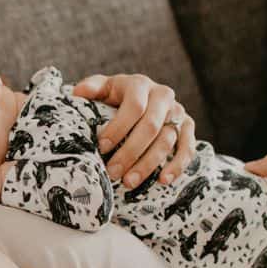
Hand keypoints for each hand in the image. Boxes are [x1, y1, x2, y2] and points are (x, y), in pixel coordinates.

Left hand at [71, 73, 195, 187]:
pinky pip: (187, 148)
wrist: (140, 97)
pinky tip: (162, 180)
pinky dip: (177, 166)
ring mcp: (177, 112)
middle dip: (130, 152)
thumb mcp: (102, 88)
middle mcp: (163, 96)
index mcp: (140, 84)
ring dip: (148, 164)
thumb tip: (79, 93)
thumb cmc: (115, 96)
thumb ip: (91, 88)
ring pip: (167, 140)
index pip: (134, 106)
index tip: (102, 147)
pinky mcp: (187, 127)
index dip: (118, 128)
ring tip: (129, 182)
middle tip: (113, 172)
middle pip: (151, 126)